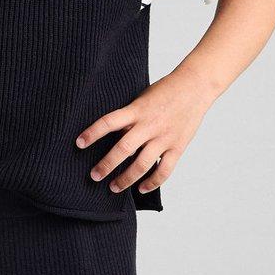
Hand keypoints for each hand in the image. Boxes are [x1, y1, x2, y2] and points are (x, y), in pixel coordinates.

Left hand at [74, 73, 210, 196]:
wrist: (196, 86)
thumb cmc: (166, 90)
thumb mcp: (142, 98)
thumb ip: (129, 116)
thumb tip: (112, 136)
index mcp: (137, 110)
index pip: (109, 122)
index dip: (92, 133)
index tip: (79, 143)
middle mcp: (149, 125)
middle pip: (123, 149)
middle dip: (106, 165)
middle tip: (94, 176)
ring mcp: (164, 137)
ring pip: (142, 164)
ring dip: (126, 179)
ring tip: (114, 187)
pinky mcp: (178, 147)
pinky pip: (164, 170)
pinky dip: (152, 182)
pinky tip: (141, 188)